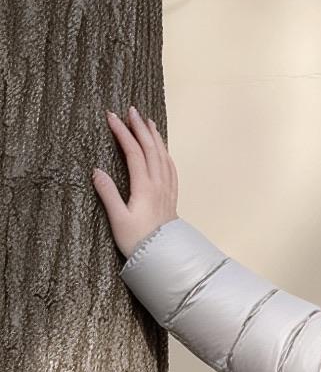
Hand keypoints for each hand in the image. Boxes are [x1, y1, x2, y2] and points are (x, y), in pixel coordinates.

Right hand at [92, 105, 178, 259]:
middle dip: (140, 128)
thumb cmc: (138, 243)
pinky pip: (171, 170)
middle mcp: (159, 186)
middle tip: (131, 110)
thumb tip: (97, 172)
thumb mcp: (118, 220)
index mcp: (145, 188)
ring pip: (163, 157)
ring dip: (155, 137)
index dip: (123, 133)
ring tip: (148, 122)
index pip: (134, 152)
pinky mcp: (171, 199)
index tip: (111, 117)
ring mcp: (167, 191)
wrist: (163, 261)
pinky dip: (166, 154)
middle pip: (151, 149)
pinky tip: (163, 149)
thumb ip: (108, 195)